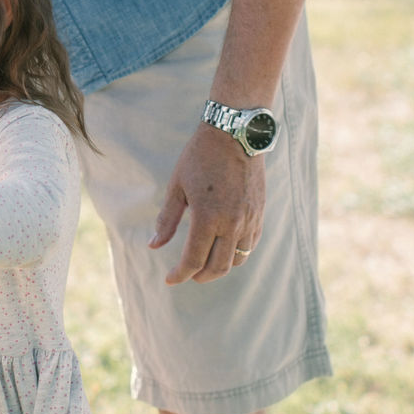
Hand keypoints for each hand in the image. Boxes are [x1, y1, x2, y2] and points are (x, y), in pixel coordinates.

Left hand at [149, 125, 264, 284]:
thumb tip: (154, 245)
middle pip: (218, 267)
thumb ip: (167, 219)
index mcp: (207, 217)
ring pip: (238, 260)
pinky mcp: (259, 212)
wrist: (235, 134)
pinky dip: (237, 254)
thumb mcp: (177, 186)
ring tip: (206, 264)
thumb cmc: (200, 157)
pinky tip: (226, 248)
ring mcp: (249, 219)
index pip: (194, 260)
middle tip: (187, 275)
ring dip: (220, 267)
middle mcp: (231, 223)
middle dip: (200, 276)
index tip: (170, 279)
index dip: (180, 274)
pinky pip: (250, 244)